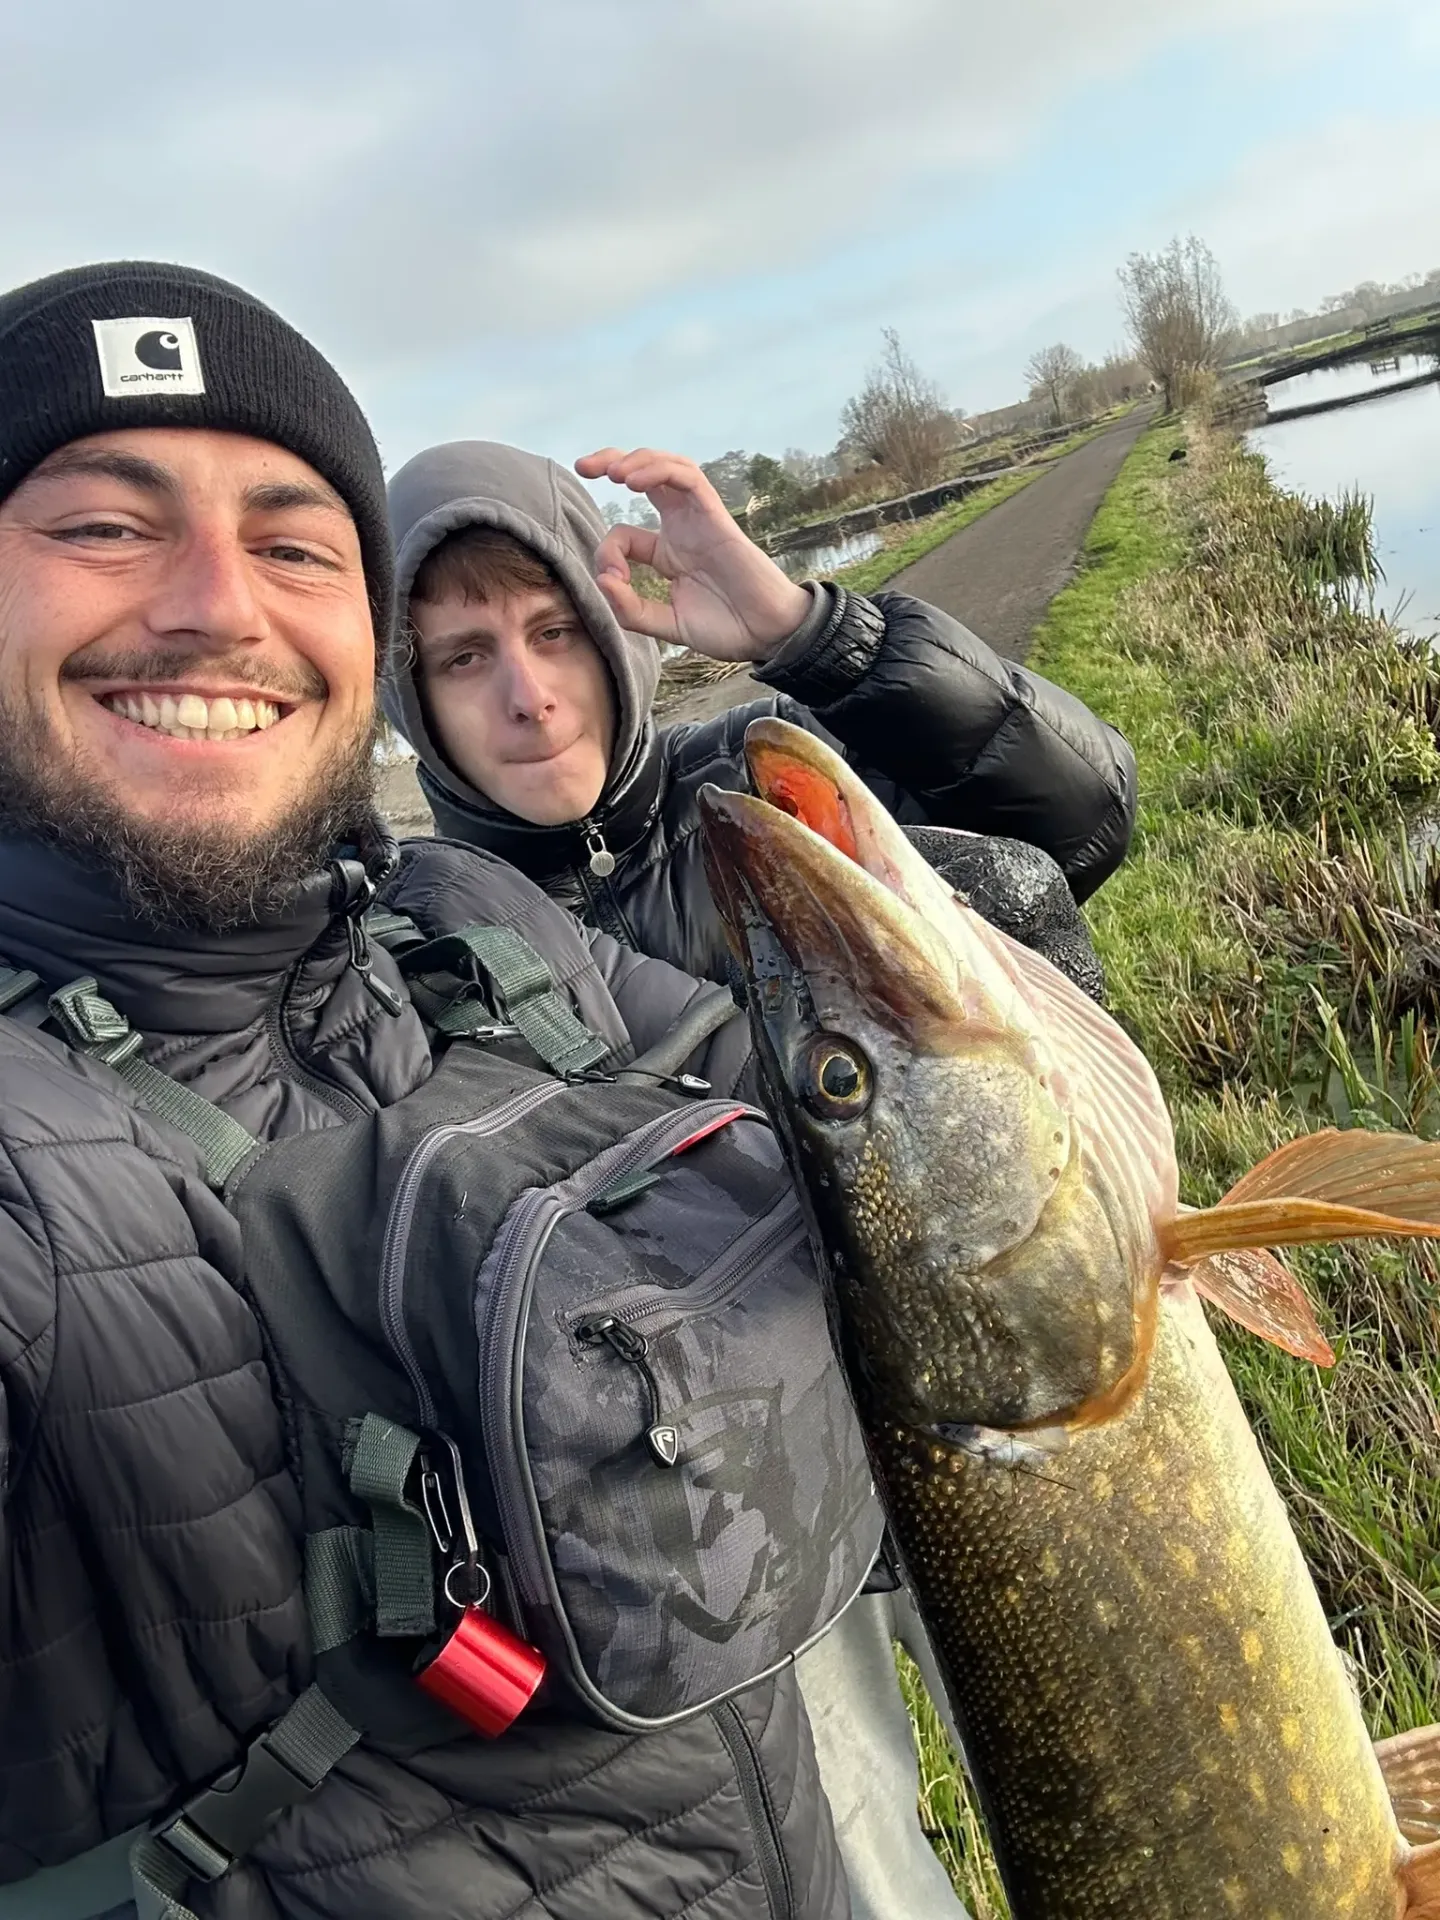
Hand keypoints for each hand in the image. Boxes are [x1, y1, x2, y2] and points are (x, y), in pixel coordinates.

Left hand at [575, 447, 810, 661]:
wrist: (769, 634)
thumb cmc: (727, 628)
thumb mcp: (667, 624)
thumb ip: (632, 609)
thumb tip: (601, 581)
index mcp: (668, 553)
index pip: (625, 534)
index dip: (607, 552)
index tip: (611, 581)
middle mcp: (682, 529)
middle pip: (645, 477)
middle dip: (611, 463)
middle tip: (583, 466)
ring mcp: (699, 520)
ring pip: (667, 467)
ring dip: (637, 460)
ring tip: (613, 471)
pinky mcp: (717, 517)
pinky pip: (689, 478)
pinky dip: (660, 470)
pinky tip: (635, 480)